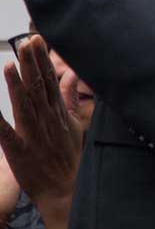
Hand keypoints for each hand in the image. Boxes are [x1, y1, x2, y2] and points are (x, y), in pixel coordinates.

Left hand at [0, 35, 85, 228]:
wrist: (66, 188)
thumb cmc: (68, 156)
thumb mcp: (73, 123)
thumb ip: (69, 97)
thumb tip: (72, 74)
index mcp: (58, 111)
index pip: (50, 79)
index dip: (43, 59)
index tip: (37, 39)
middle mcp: (47, 118)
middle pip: (39, 86)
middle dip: (32, 63)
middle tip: (27, 41)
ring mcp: (34, 134)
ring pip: (25, 104)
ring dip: (17, 84)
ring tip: (10, 64)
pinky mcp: (20, 151)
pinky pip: (6, 135)